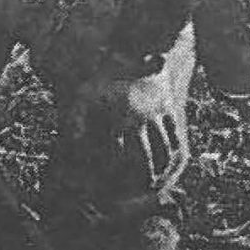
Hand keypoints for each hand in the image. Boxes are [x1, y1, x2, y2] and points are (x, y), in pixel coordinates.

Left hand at [64, 51, 188, 203]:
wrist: (128, 52)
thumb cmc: (99, 81)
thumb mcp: (82, 97)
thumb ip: (75, 122)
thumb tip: (72, 145)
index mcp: (115, 117)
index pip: (116, 156)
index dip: (114, 176)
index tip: (110, 189)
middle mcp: (138, 117)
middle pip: (143, 160)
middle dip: (140, 181)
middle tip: (136, 197)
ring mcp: (156, 114)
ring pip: (165, 153)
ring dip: (161, 174)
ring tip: (154, 188)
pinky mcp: (169, 109)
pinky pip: (177, 138)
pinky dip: (174, 158)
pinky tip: (168, 169)